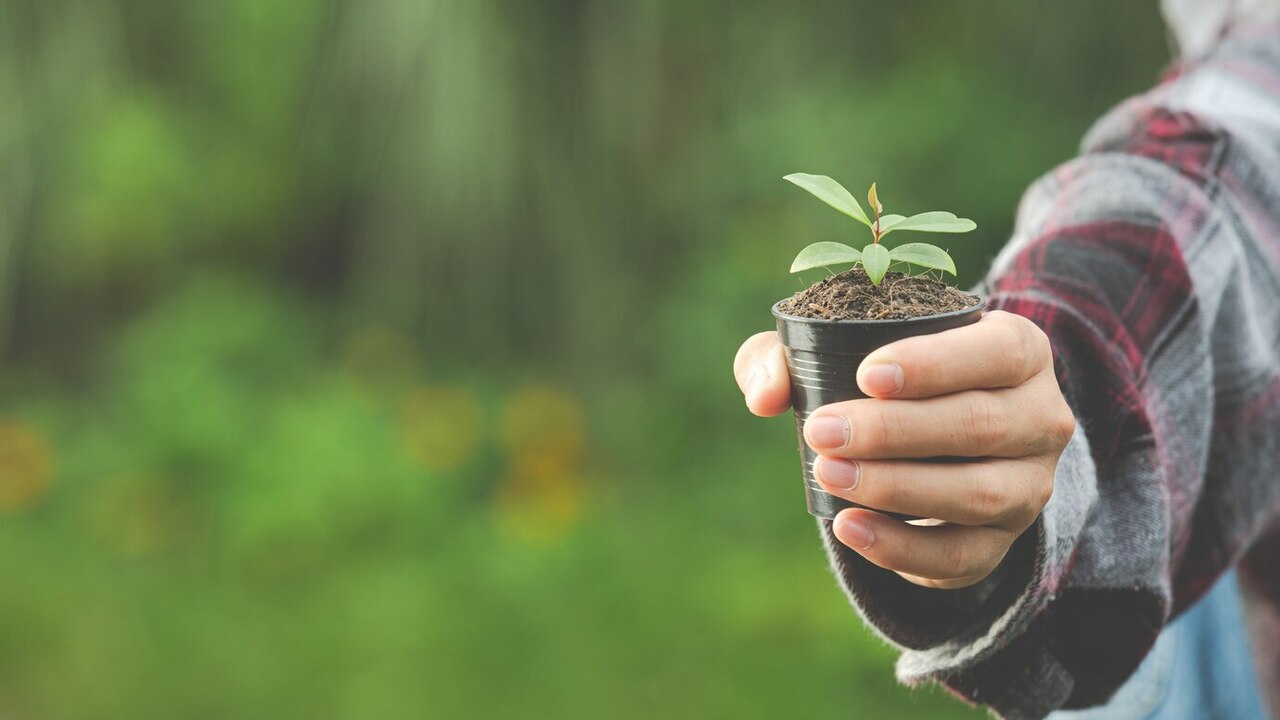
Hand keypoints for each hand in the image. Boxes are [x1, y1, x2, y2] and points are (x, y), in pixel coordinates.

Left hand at [733, 311, 1074, 588]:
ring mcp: (1029, 485)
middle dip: (894, 431)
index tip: (866, 375)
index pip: (996, 352)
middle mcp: (1041, 418)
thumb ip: (788, 355)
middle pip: (981, 425)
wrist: (935, 436)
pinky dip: (902, 547)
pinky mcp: (1003, 541)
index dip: (935, 364)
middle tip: (821, 431)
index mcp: (1020, 351)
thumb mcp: (840, 345)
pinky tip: (848, 526)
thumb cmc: (883, 376)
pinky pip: (962, 556)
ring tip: (828, 474)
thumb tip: (765, 396)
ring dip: (896, 488)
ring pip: (978, 494)